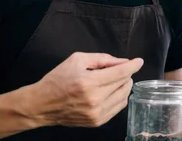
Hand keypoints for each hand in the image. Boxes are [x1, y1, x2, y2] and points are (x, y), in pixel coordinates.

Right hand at [29, 52, 143, 127]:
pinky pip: (118, 107)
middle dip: (126, 74)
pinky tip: (112, 91)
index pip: (120, 73)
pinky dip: (120, 97)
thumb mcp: (77, 60)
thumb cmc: (58, 79)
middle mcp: (95, 99)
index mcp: (89, 82)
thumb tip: (122, 62)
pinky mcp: (97, 122)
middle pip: (124, 83)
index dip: (133, 65)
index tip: (139, 61)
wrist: (41, 105)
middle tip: (119, 69)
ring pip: (124, 96)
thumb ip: (102, 59)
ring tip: (115, 80)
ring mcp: (96, 113)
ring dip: (124, 85)